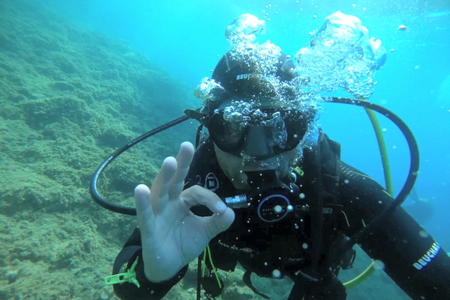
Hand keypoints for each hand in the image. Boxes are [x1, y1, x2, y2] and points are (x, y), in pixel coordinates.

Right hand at [135, 141, 234, 281]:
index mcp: (181, 201)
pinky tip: (140, 189)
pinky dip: (143, 202)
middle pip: (174, 180)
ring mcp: (157, 213)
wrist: (168, 266)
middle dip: (181, 163)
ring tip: (169, 162)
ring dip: (164, 177)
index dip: (210, 199)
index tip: (221, 210)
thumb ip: (217, 222)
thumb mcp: (204, 232)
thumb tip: (231, 211)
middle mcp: (168, 202)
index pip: (196, 192)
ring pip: (159, 191)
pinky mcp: (148, 228)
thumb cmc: (183, 243)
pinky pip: (145, 214)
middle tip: (187, 145)